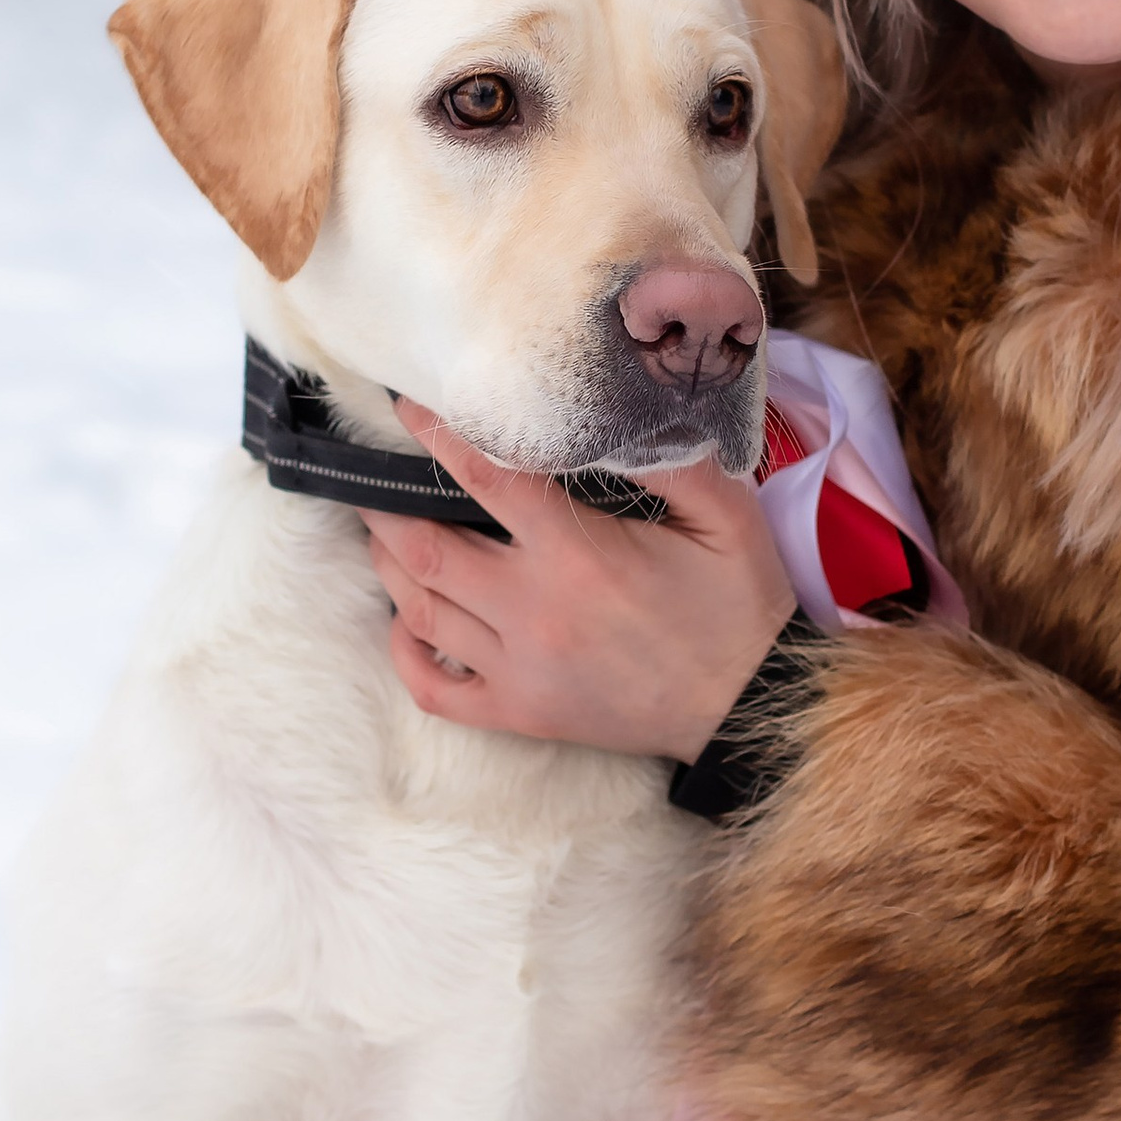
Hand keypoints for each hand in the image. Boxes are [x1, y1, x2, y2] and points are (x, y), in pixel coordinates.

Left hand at [362, 405, 797, 756]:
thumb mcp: (726, 516)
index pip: (486, 479)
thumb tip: (626, 408)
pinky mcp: (520, 712)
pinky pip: (434, 687)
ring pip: (420, 611)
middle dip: (388, 506)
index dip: (438, 437)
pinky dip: (404, 651)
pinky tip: (405, 618)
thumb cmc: (737, 605)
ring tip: (381, 530)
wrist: (748, 704)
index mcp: (578, 556)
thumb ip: (676, 458)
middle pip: (427, 549)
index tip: (408, 408)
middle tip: (372, 475)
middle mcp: (534, 611)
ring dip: (390, 566)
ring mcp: (519, 669)